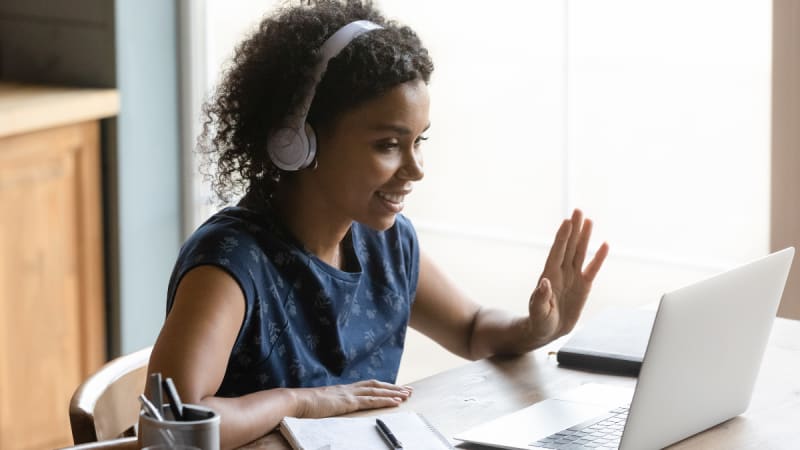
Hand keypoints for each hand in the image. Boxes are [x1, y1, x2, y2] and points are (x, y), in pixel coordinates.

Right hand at [295, 379, 411, 417]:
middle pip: (376, 386)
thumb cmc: (303, 405)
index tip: (394, 388)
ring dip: (394, 393)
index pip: (368, 386)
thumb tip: (330, 409)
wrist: (295, 401)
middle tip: (408, 390)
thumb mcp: (320, 404)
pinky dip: (385, 401)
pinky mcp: (348, 402)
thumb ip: (329, 404)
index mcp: (343, 390)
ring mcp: (349, 394)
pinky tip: (396, 402)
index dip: (382, 387)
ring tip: (407, 394)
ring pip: (377, 391)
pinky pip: (371, 401)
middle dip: (393, 388)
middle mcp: (349, 389)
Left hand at [527, 209, 608, 344]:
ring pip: (580, 253)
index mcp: (549, 275)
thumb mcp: (538, 312)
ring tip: (589, 220)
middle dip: (574, 229)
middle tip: (578, 210)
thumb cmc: (539, 321)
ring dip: (584, 237)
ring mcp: (573, 277)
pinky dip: (598, 258)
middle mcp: (561, 272)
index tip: (567, 221)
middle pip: (569, 246)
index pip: (557, 252)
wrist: (548, 330)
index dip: (562, 237)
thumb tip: (544, 282)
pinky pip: (593, 269)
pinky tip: (604, 245)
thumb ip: (540, 298)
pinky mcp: (583, 286)